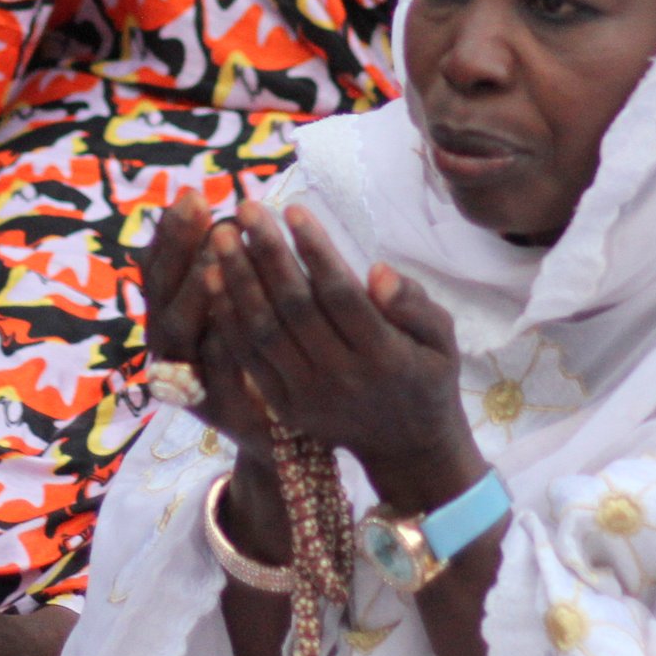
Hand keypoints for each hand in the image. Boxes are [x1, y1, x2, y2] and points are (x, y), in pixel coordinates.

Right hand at [138, 191, 279, 462]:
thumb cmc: (264, 356)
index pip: (159, 267)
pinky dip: (222, 343)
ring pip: (183, 330)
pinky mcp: (217, 410)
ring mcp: (188, 380)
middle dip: (181, 249)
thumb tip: (215, 208)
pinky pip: (216, 373)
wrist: (280, 435)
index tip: (190, 194)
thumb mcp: (240, 307)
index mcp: (172, 316)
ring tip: (216, 253)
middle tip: (203, 211)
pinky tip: (234, 315)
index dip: (171, 233)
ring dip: (199, 290)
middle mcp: (170, 346)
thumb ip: (224, 267)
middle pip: (163, 293)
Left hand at [203, 202, 481, 513]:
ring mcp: (307, 397)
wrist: (406, 447)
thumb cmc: (426, 375)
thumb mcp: (441, 339)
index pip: (341, 294)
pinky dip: (229, 317)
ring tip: (222, 236)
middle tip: (246, 208)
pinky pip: (248, 358)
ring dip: (238, 281)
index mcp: (383, 357)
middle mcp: (341, 378)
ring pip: (264, 331)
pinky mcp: (284, 408)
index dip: (315, 250)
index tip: (294, 209)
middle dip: (267, 254)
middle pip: (295, 308)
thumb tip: (378, 271)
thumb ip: (414, 304)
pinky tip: (215, 279)